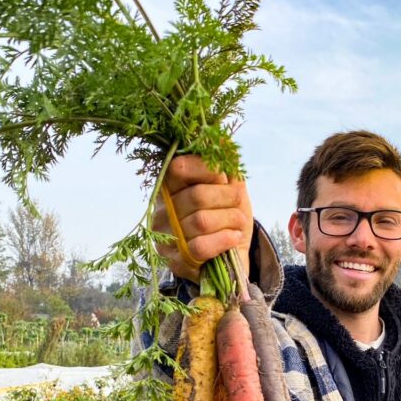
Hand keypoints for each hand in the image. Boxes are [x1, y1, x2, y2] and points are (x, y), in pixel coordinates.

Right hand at [151, 155, 252, 283]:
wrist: (233, 255)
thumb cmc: (228, 215)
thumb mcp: (230, 185)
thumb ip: (224, 161)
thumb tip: (220, 138)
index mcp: (169, 187)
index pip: (178, 168)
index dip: (206, 169)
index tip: (224, 177)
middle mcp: (161, 211)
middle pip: (197, 196)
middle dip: (227, 197)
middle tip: (238, 202)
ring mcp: (166, 238)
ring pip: (201, 221)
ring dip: (230, 219)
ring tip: (238, 222)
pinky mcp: (176, 261)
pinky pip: (200, 247)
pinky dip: (224, 240)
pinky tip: (234, 236)